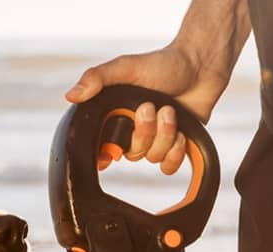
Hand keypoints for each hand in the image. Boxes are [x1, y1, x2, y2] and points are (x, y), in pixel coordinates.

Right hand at [66, 46, 225, 173]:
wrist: (201, 65)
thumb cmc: (163, 64)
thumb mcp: (126, 67)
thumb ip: (97, 78)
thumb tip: (70, 96)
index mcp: (116, 118)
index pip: (101, 148)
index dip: (104, 155)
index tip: (111, 152)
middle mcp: (133, 132)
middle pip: (131, 154)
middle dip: (145, 132)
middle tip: (152, 107)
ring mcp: (154, 140)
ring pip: (152, 157)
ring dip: (166, 135)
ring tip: (171, 111)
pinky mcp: (175, 146)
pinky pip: (168, 166)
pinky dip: (176, 152)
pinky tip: (182, 134)